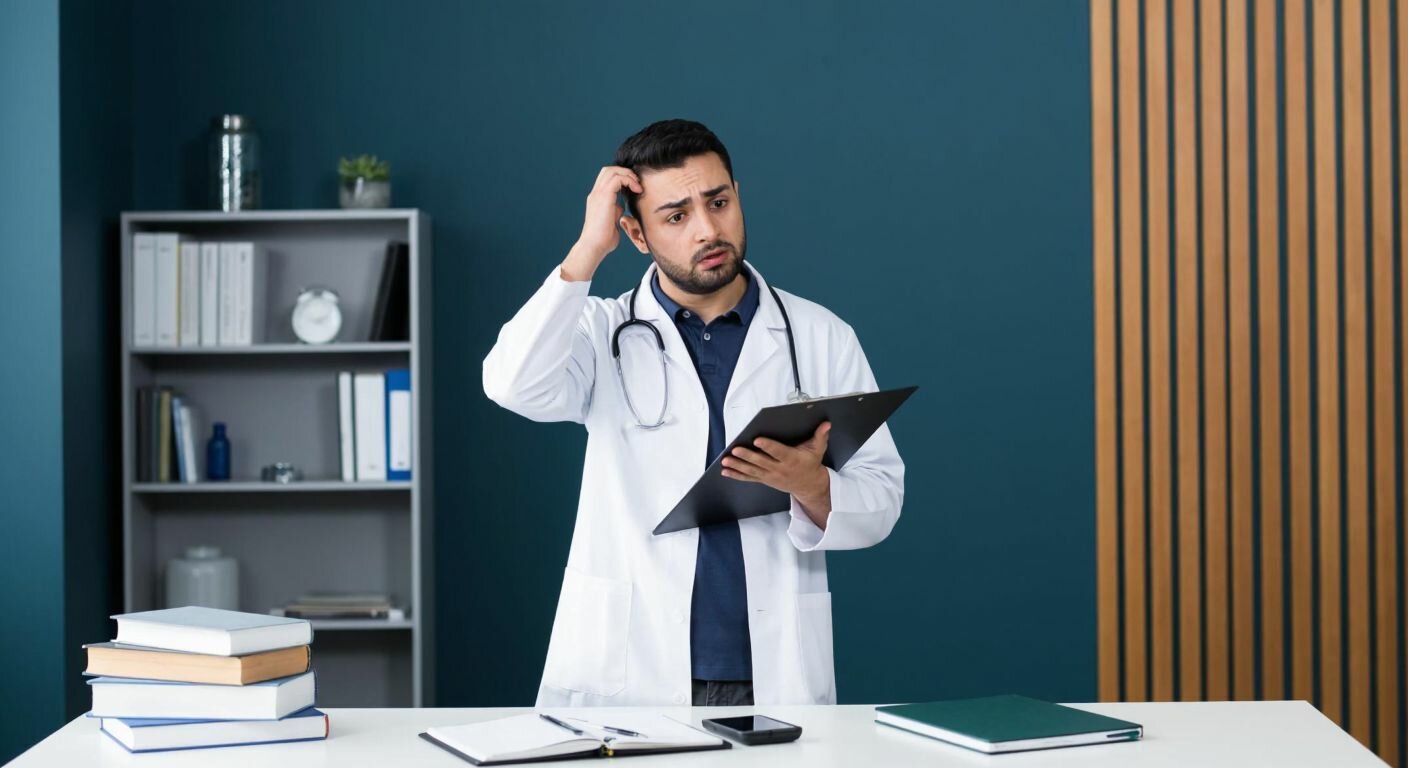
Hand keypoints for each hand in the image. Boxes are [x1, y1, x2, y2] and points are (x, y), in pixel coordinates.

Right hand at [561, 166, 642, 281]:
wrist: (594, 246)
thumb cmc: (603, 239)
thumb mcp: (612, 221)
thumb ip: (615, 211)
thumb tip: (621, 206)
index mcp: (597, 198)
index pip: (607, 177)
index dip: (622, 177)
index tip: (634, 187)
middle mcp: (596, 193)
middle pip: (608, 169)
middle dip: (625, 172)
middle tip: (637, 184)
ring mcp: (598, 194)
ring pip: (612, 170)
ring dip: (628, 175)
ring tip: (638, 186)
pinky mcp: (604, 197)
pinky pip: (617, 179)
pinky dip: (629, 181)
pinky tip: (637, 190)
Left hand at [721, 422, 832, 523]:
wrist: (809, 485)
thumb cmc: (810, 464)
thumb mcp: (818, 450)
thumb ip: (820, 436)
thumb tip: (826, 424)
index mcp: (791, 459)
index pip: (778, 452)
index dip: (768, 446)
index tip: (757, 440)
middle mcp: (779, 469)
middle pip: (761, 462)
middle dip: (747, 456)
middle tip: (735, 449)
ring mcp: (770, 476)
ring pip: (752, 471)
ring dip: (738, 466)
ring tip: (726, 461)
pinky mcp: (765, 480)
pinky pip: (749, 478)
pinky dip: (736, 475)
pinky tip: (726, 471)